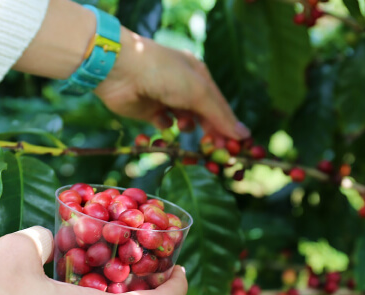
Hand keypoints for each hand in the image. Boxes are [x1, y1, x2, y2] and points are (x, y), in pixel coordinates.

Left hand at [94, 28, 250, 139]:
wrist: (121, 70)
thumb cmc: (165, 74)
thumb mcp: (198, 92)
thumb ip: (220, 115)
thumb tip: (244, 135)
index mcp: (200, 77)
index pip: (220, 106)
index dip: (228, 128)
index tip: (233, 150)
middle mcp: (185, 87)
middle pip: (204, 117)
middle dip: (209, 133)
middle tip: (213, 153)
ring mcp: (167, 99)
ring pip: (186, 122)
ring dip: (187, 126)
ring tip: (182, 123)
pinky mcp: (150, 111)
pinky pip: (165, 125)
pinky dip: (165, 127)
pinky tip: (162, 121)